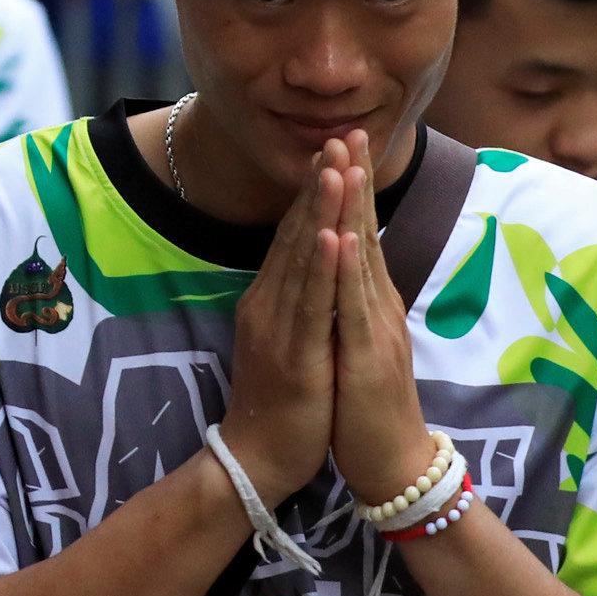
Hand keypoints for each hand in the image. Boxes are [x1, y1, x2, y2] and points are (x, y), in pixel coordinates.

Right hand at [219, 139, 342, 506]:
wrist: (257, 459)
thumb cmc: (280, 405)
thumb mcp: (287, 342)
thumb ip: (295, 303)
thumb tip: (312, 270)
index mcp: (269, 301)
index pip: (294, 234)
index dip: (315, 191)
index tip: (337, 150)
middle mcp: (268, 304)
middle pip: (296, 233)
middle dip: (321, 183)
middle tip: (339, 136)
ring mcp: (278, 326)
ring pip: (302, 258)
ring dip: (321, 210)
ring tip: (337, 167)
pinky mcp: (294, 353)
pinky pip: (310, 302)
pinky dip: (321, 266)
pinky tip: (331, 235)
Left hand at [329, 130, 436, 504]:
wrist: (392, 463)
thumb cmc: (368, 406)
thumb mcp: (358, 343)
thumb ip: (354, 305)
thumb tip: (345, 269)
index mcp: (371, 303)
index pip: (360, 234)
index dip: (350, 189)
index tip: (342, 143)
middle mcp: (378, 307)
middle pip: (366, 234)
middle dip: (356, 182)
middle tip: (352, 129)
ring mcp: (376, 330)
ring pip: (362, 261)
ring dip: (353, 211)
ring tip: (346, 164)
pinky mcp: (367, 358)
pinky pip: (353, 308)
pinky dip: (348, 271)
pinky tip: (344, 237)